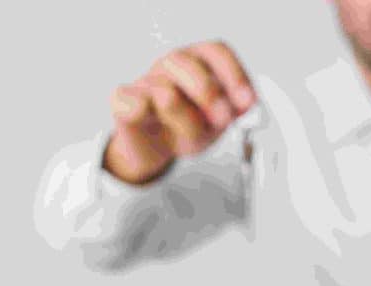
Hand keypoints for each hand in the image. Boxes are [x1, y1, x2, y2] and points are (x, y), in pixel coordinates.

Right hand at [103, 42, 256, 184]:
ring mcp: (147, 79)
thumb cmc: (187, 126)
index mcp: (199, 62)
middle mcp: (173, 64)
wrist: (155, 148)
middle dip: (211, 97)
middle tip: (221, 121)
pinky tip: (153, 122)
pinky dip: (145, 115)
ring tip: (187, 132)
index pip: (217, 52)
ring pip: (166, 91)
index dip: (235, 76)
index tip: (246, 101)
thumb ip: (234, 110)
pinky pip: (136, 104)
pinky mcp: (124, 99)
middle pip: (191, 66)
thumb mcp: (217, 123)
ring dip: (184, 120)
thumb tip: (245, 105)